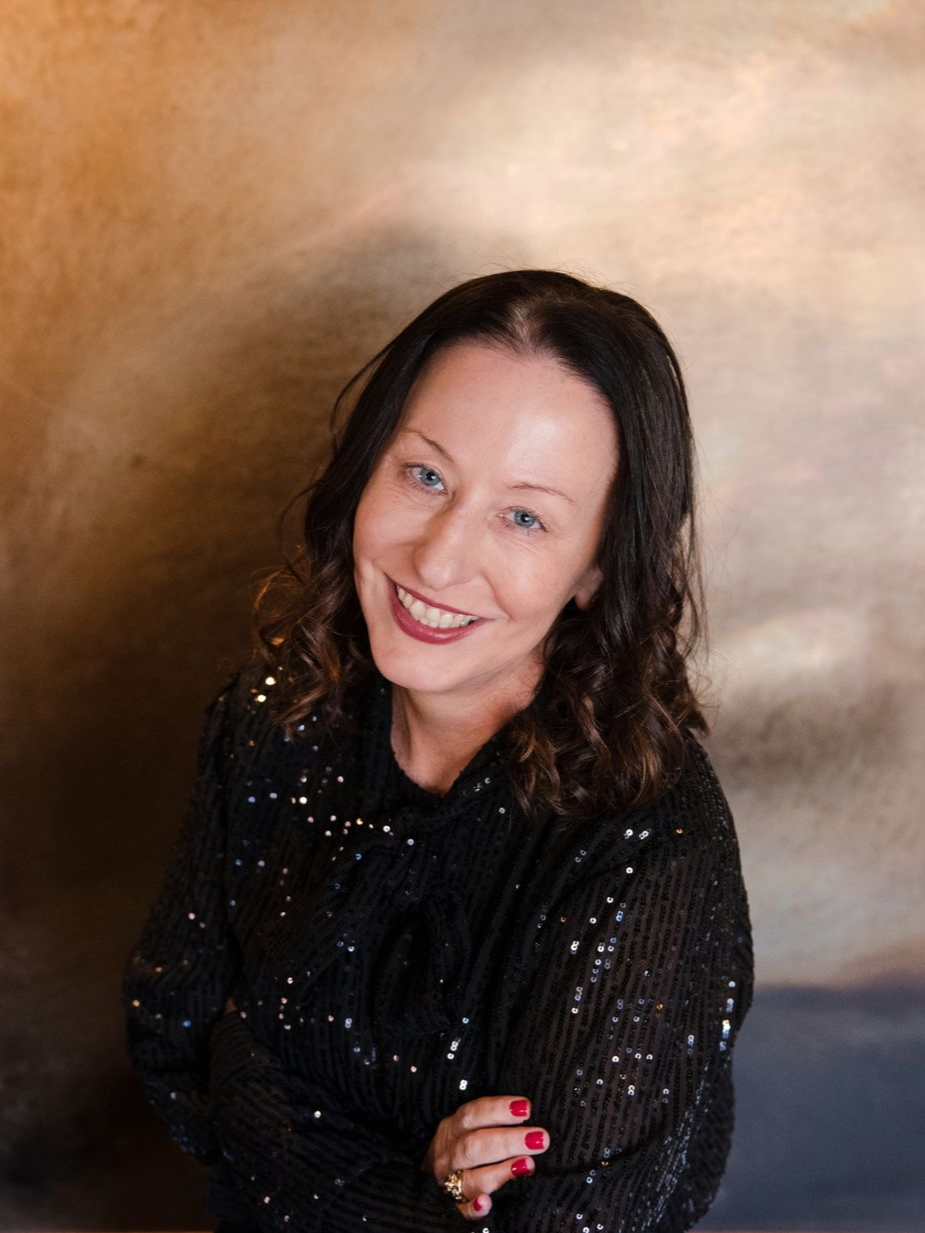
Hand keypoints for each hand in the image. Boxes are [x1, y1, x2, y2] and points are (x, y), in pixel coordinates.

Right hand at [421, 1095, 549, 1221]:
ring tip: (528, 1165)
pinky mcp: (454, 1205)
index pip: (473, 1114)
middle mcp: (449, 1153)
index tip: (526, 1108)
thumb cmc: (465, 1141)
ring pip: (470, 1178)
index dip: (499, 1109)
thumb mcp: (470, 1125)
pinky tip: (487, 1204)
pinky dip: (474, 1208)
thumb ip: (493, 1121)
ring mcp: (450, 1181)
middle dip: (508, 1141)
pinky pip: (462, 1209)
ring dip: (500, 1171)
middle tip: (540, 1139)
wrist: (431, 1169)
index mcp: (454, 1127)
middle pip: (474, 1145)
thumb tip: (527, 1111)